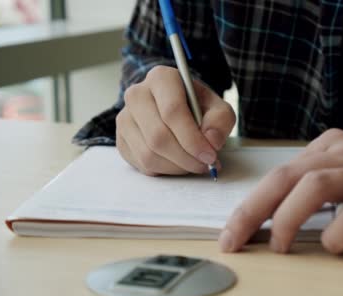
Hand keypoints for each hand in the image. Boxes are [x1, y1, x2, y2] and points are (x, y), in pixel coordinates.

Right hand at [115, 66, 235, 175]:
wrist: (178, 110)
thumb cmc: (198, 108)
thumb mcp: (218, 108)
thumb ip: (220, 121)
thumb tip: (211, 141)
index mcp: (161, 78)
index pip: (172, 111)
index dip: (192, 138)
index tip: (209, 155)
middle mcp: (137, 94)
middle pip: (158, 136)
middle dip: (186, 157)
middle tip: (205, 164)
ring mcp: (125, 118)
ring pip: (148, 154)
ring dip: (177, 166)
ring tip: (194, 163)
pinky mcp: (121, 140)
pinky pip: (142, 164)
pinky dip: (165, 170)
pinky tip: (179, 162)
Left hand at [219, 129, 342, 253]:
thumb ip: (316, 182)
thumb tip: (274, 214)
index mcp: (331, 146)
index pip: (279, 173)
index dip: (250, 204)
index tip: (233, 231)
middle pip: (286, 177)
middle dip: (253, 211)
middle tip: (236, 239)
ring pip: (315, 187)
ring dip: (288, 219)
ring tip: (280, 245)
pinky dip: (338, 232)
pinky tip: (333, 245)